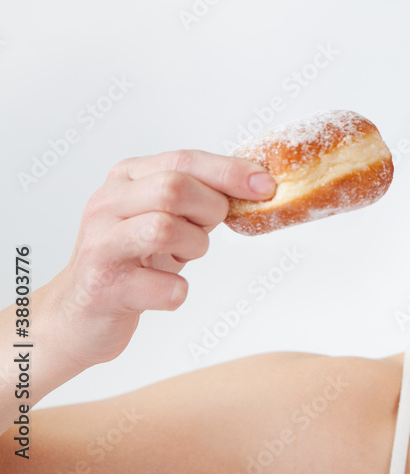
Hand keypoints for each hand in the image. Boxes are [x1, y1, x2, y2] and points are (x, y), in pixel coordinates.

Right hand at [43, 149, 275, 371]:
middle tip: (208, 227)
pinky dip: (178, 291)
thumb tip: (257, 184)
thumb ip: (198, 195)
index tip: (266, 185)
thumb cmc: (133, 259)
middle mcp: (106, 204)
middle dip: (210, 209)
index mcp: (126, 178)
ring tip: (183, 256)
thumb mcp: (163, 215)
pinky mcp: (104, 287)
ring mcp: (101, 245)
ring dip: (194, 247)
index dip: (230, 171)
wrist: (79, 314)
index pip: (184, 159)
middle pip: (174, 188)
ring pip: (165, 228)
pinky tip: (166, 290)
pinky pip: (164, 287)